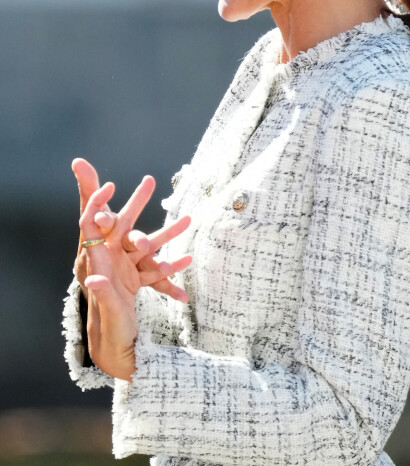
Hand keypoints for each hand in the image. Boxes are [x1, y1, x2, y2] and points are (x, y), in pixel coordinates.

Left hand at [77, 165, 191, 379]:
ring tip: (189, 218)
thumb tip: (96, 277)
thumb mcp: (109, 314)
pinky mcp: (137, 282)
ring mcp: (127, 270)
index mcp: (101, 262)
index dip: (99, 204)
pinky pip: (156, 268)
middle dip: (136, 203)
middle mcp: (112, 262)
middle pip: (123, 226)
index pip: (95, 227)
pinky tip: (189, 254)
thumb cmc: (110, 334)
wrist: (117, 354)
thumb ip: (104, 295)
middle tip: (149, 180)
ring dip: (167, 231)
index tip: (109, 185)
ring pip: (148, 243)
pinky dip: (171, 262)